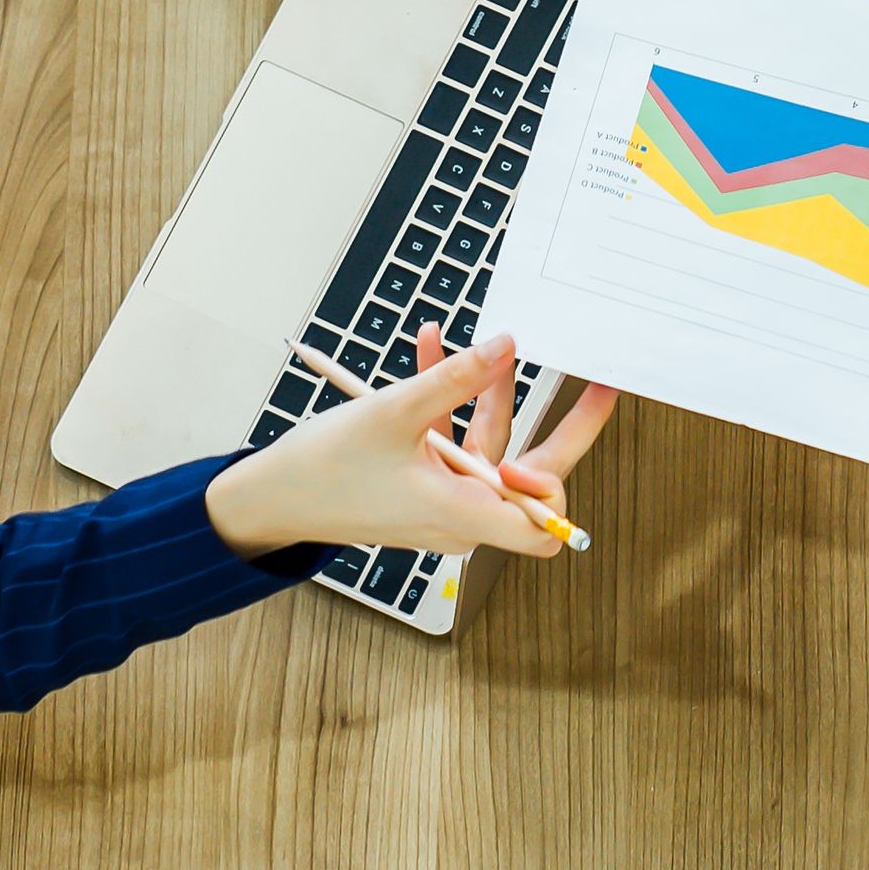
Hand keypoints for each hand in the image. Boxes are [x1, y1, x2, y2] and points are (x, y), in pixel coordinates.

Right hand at [204, 326, 621, 562]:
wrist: (270, 498)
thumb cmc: (324, 471)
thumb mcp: (394, 414)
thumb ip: (454, 379)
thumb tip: (507, 347)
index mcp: (462, 515)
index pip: (543, 527)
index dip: (562, 488)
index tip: (575, 437)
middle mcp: (461, 514)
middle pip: (531, 473)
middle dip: (560, 420)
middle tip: (598, 384)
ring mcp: (443, 499)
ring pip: (486, 443)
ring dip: (479, 390)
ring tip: (468, 342)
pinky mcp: (425, 484)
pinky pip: (453, 442)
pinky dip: (447, 402)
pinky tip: (431, 350)